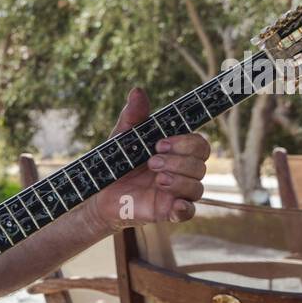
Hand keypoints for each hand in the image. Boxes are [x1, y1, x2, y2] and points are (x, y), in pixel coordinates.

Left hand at [88, 87, 210, 231]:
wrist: (100, 193)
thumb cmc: (117, 162)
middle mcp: (182, 171)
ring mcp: (177, 192)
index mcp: (177, 151)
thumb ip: (133, 116)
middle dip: (179, 161)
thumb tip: (137, 91)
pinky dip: (184, 208)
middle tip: (153, 161)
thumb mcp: (123, 137)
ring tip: (156, 179)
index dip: (186, 142)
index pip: (200, 144)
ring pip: (197, 186)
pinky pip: (188, 212)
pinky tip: (173, 204)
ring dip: (179, 180)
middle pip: (202, 164)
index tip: (160, 142)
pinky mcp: (169, 211)